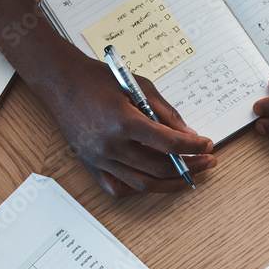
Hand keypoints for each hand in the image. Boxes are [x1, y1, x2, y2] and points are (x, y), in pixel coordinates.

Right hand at [39, 46, 215, 196]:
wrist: (60, 81)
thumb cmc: (97, 79)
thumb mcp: (139, 87)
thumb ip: (166, 114)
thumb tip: (189, 135)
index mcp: (124, 122)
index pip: (169, 144)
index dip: (193, 148)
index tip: (208, 146)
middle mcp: (111, 146)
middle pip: (159, 169)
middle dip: (189, 167)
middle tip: (206, 162)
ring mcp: (100, 160)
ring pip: (142, 185)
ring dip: (170, 184)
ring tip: (188, 177)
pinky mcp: (91, 166)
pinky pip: (118, 189)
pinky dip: (138, 189)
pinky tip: (153, 182)